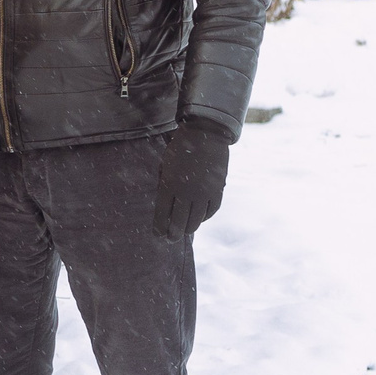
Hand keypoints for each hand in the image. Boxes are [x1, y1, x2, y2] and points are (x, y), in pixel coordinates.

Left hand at [152, 121, 232, 240]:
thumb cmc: (180, 148)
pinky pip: (211, 210)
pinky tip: (200, 220)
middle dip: (173, 233)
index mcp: (169, 185)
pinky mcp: (218, 190)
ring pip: (196, 219)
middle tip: (170, 240)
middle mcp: (186, 192)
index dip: (160, 226)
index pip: (163, 213)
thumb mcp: (165, 164)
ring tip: (185, 233)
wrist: (205, 134)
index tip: (157, 234)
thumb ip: (165, 183)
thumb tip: (165, 204)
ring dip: (189, 228)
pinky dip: (205, 217)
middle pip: (179, 221)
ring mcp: (204, 193)